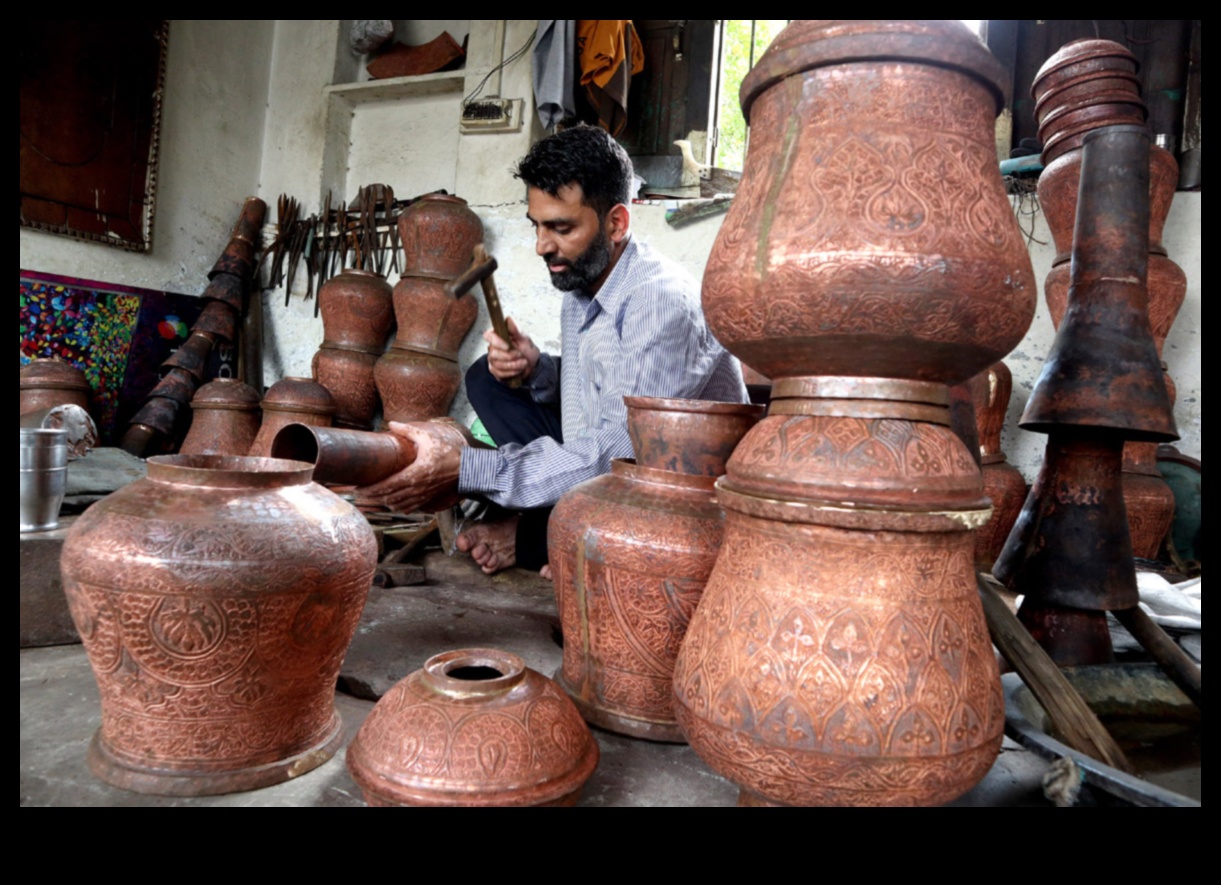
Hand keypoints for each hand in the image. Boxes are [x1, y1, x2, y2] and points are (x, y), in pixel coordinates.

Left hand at [353, 419, 468, 512]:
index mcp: (413, 474)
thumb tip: (392, 423)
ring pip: (397, 505)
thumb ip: (408, 431)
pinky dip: (397, 507)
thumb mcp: (428, 437)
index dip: (370, 489)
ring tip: (373, 497)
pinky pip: (408, 508)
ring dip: (383, 503)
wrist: (466, 469)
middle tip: (359, 494)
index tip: (358, 489)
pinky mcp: (427, 499)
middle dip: (372, 497)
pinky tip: (391, 503)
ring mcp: (421, 496)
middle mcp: (416, 488)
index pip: (386, 486)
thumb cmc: (447, 453)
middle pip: (388, 498)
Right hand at [484, 317, 539, 383]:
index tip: (508, 346)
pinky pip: (499, 373)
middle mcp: (493, 348)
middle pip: (493, 353)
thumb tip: (508, 319)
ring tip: (523, 362)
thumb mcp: (524, 339)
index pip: (488, 336)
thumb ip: (515, 330)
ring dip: (513, 365)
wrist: (533, 365)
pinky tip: (519, 369)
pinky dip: (511, 372)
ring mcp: (493, 360)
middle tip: (521, 355)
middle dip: (509, 356)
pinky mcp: (495, 371)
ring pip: (497, 364)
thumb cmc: (527, 350)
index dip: (496, 341)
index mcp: (498, 337)